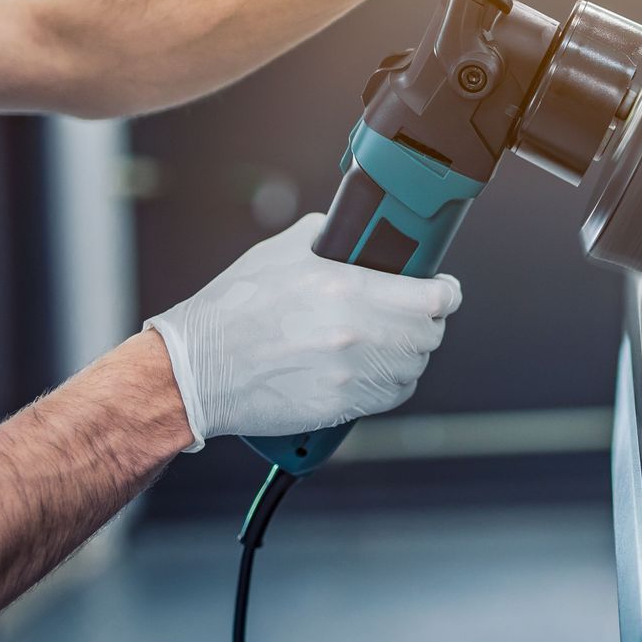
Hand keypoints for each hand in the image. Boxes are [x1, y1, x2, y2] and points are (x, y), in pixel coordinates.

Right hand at [143, 214, 462, 448]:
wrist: (196, 370)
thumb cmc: (233, 309)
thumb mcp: (282, 251)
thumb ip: (331, 237)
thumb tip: (362, 235)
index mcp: (345, 288)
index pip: (431, 297)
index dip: (445, 292)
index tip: (444, 289)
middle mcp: (353, 333)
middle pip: (429, 334)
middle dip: (428, 321)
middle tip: (416, 314)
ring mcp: (348, 375)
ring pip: (413, 367)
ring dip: (410, 354)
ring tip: (391, 341)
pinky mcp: (339, 406)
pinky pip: (390, 396)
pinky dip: (391, 382)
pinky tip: (374, 368)